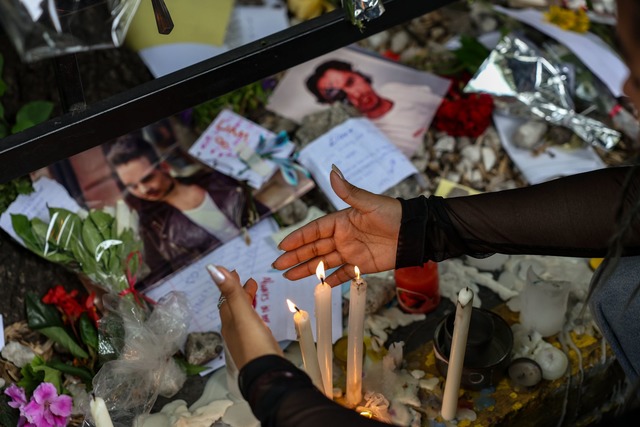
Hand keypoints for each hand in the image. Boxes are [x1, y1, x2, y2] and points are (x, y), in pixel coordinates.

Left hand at [207, 265, 282, 368]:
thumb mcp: (243, 314)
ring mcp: (244, 339)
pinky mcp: (256, 347)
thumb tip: (212, 268)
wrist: (266, 374)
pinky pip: (251, 325)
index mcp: (229, 321)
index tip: (234, 270)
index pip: (226, 298)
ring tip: (254, 293)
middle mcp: (233, 330)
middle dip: (238, 291)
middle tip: (248, 279)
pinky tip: (259, 319)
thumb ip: (231, 292)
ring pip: (242, 316)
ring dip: (246, 302)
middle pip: (233, 306)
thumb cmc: (254, 344)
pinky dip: (253, 315)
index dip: (229, 283)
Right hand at [273, 168, 401, 286]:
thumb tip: (333, 170)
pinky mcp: (361, 265)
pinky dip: (330, 280)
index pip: (314, 230)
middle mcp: (342, 237)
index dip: (298, 238)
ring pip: (323, 263)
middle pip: (314, 248)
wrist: (414, 233)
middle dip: (295, 256)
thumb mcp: (369, 203)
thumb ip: (348, 191)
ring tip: (288, 275)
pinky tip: (318, 286)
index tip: (282, 245)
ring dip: (306, 269)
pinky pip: (342, 274)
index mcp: (341, 221)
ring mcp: (351, 252)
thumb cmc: (393, 214)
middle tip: (277, 265)